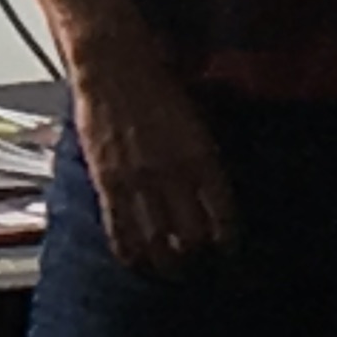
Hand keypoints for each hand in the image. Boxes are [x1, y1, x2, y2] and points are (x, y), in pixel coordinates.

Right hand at [65, 22, 238, 272]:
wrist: (112, 62)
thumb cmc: (156, 81)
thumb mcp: (195, 120)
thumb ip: (202, 157)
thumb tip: (209, 188)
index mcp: (204, 158)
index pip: (224, 218)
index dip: (228, 244)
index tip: (228, 255)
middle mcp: (175, 175)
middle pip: (193, 238)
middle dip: (198, 261)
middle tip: (200, 271)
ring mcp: (140, 180)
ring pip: (157, 242)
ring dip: (165, 263)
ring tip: (169, 273)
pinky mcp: (108, 180)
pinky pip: (119, 229)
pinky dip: (129, 252)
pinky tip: (135, 262)